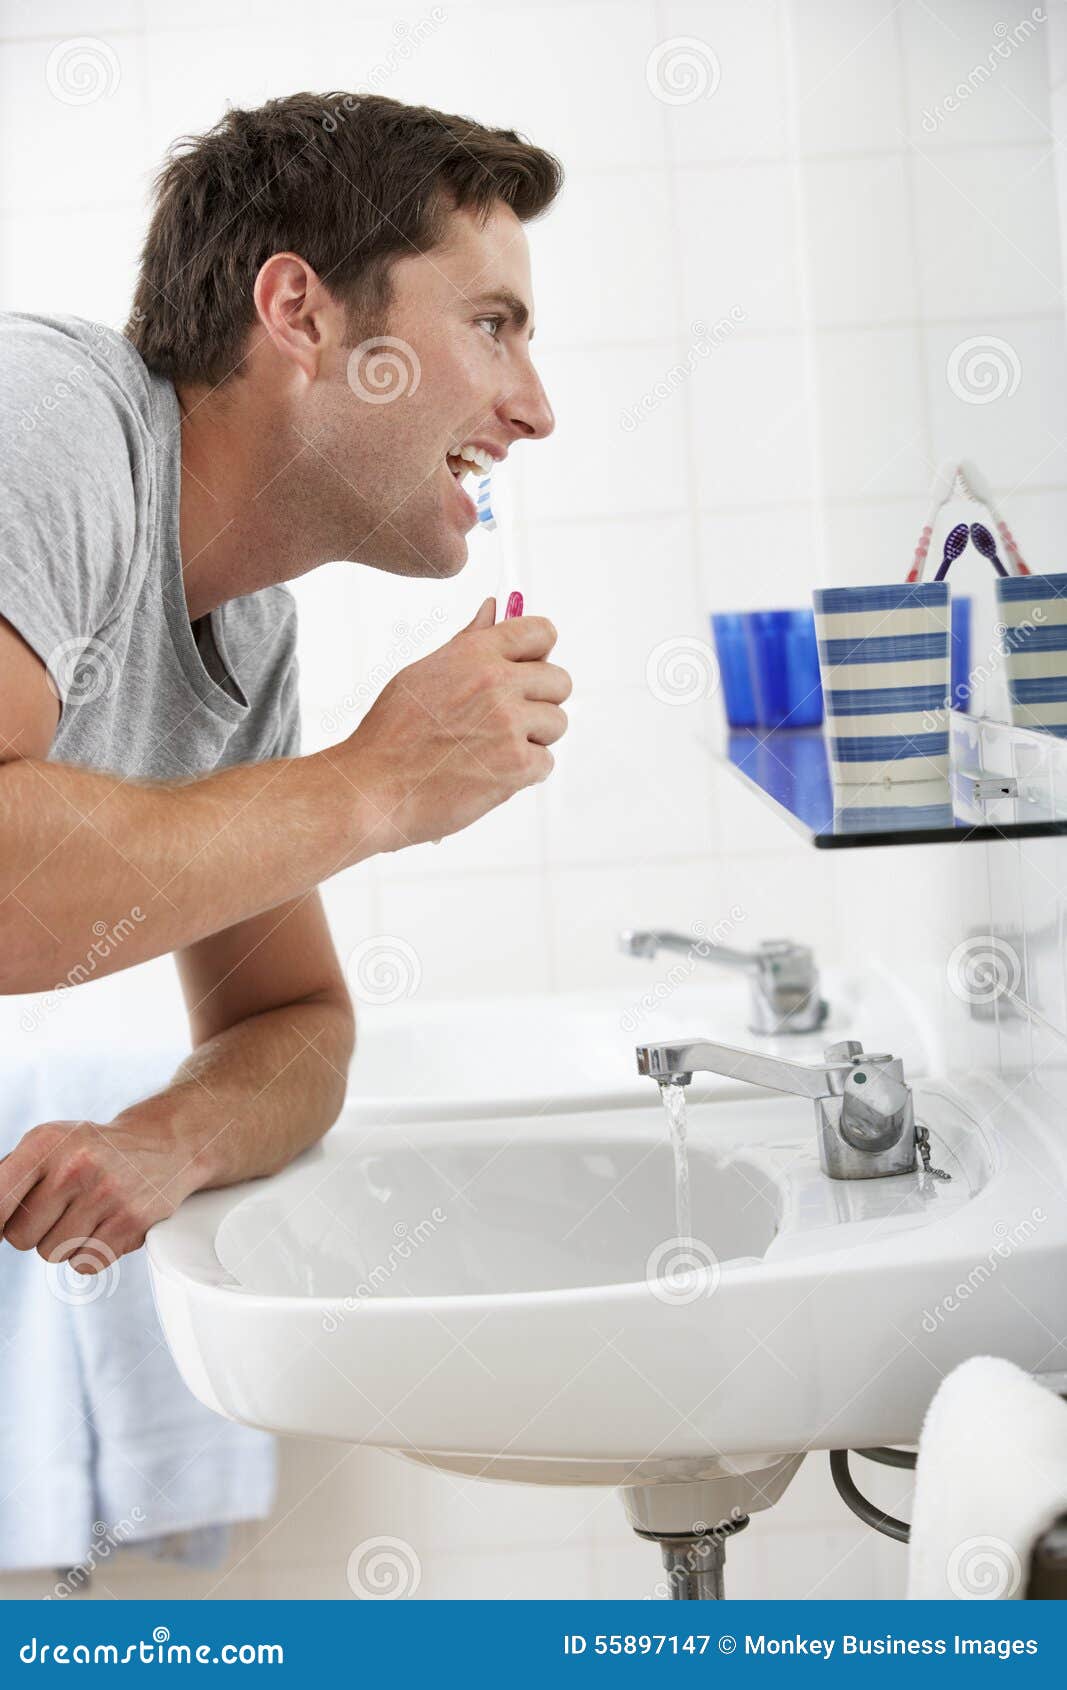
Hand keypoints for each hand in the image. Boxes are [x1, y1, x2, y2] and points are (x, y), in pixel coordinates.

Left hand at [0, 1107, 209, 1270]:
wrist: (163, 1143)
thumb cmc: (93, 1149)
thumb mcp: (49, 1143)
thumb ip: (9, 1177)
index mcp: (46, 1142)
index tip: (2, 1229)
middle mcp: (76, 1166)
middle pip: (20, 1237)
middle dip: (33, 1231)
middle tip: (58, 1208)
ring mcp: (106, 1194)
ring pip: (51, 1253)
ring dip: (63, 1242)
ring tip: (85, 1213)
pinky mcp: (132, 1221)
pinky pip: (84, 1264)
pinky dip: (89, 1253)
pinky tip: (104, 1226)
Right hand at [345, 598, 569, 850]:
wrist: (375, 786)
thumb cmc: (392, 734)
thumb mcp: (424, 673)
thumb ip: (468, 642)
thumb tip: (493, 607)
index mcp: (475, 653)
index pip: (541, 632)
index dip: (540, 652)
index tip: (530, 668)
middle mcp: (497, 682)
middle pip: (560, 681)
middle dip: (541, 701)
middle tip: (508, 721)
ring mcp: (510, 723)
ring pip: (557, 723)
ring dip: (534, 739)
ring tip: (494, 749)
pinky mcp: (517, 764)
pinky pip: (546, 763)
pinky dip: (524, 774)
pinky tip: (491, 773)